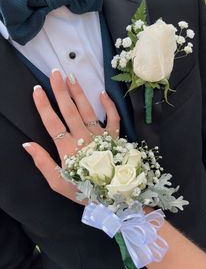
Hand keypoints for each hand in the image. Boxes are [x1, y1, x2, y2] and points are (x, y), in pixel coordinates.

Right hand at [23, 69, 119, 202]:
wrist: (113, 196)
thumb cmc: (83, 190)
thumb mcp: (58, 183)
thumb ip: (43, 163)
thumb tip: (27, 144)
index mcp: (68, 150)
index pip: (52, 123)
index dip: (43, 106)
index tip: (37, 90)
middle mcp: (84, 138)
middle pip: (69, 111)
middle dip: (60, 91)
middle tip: (55, 73)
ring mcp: (100, 136)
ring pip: (88, 110)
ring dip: (79, 93)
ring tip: (71, 77)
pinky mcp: (115, 136)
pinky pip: (114, 118)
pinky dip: (110, 106)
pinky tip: (103, 93)